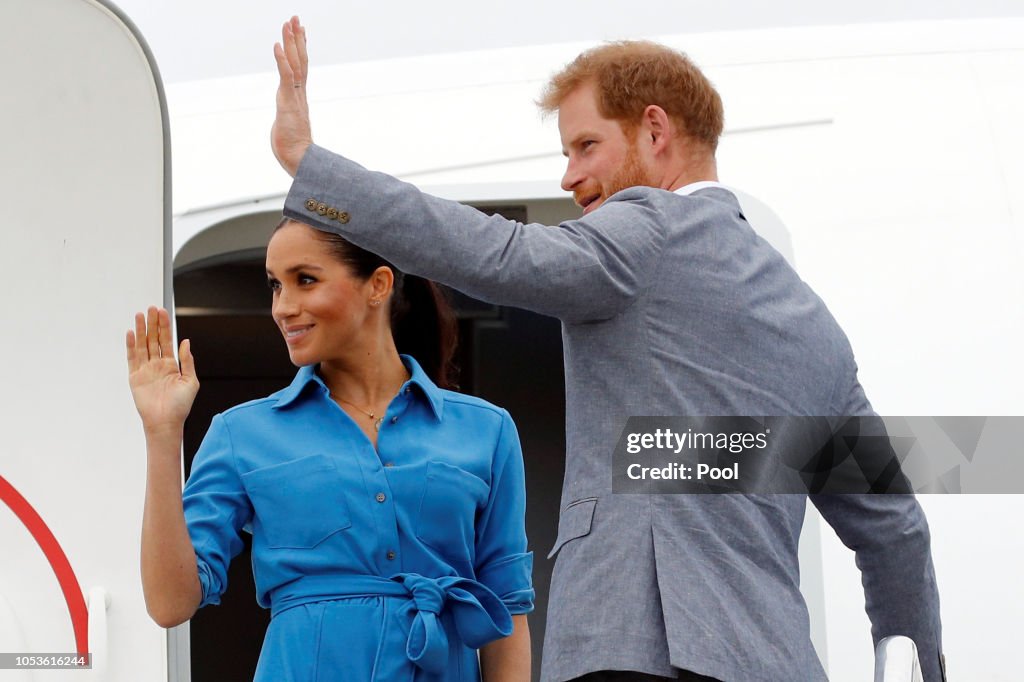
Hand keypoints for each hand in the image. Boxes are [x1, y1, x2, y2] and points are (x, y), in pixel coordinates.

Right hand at [126, 307, 198, 433]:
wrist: (166, 422)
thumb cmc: (181, 406)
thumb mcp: (191, 381)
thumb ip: (188, 361)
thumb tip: (186, 342)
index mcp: (172, 365)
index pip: (167, 341)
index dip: (165, 326)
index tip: (163, 312)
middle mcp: (158, 365)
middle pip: (154, 339)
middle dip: (153, 324)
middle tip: (151, 308)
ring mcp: (145, 370)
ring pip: (142, 345)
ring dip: (141, 330)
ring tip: (140, 315)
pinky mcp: (135, 377)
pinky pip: (132, 358)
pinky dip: (131, 345)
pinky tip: (132, 333)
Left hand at [272, 16, 312, 176]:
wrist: (300, 161)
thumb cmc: (294, 151)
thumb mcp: (287, 130)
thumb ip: (288, 124)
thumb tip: (288, 132)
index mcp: (298, 98)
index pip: (300, 69)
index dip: (300, 50)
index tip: (300, 33)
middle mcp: (299, 93)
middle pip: (300, 60)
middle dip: (297, 39)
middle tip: (295, 19)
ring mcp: (294, 96)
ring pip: (295, 63)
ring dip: (291, 42)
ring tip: (289, 23)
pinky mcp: (288, 101)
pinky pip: (285, 76)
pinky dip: (281, 60)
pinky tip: (277, 45)